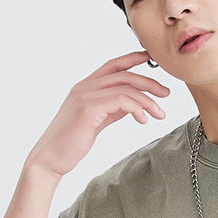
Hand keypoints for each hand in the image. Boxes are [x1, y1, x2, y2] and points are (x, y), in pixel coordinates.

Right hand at [24, 50, 170, 177]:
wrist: (50, 158)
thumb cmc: (71, 142)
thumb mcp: (96, 120)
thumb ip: (112, 108)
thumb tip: (133, 104)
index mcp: (85, 86)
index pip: (113, 65)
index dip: (134, 58)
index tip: (152, 59)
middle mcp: (84, 86)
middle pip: (124, 74)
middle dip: (149, 81)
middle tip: (166, 93)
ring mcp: (85, 96)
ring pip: (125, 87)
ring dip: (148, 100)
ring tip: (160, 114)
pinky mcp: (88, 109)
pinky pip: (121, 100)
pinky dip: (137, 108)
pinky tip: (144, 120)